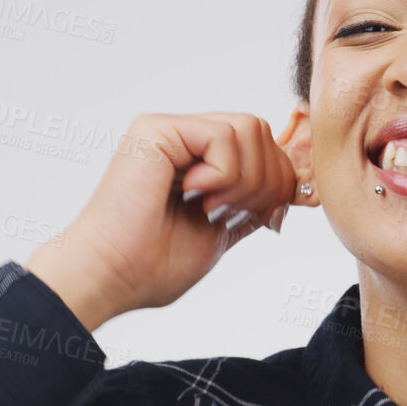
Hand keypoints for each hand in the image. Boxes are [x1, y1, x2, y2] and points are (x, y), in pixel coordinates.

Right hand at [24, 112, 302, 330]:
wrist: (112, 276)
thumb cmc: (152, 264)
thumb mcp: (222, 232)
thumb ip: (253, 205)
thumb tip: (294, 189)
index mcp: (197, 160)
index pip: (262, 145)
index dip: (280, 179)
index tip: (267, 218)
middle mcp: (183, 138)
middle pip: (261, 132)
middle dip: (268, 181)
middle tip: (235, 214)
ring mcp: (169, 130)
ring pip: (249, 128)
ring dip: (246, 179)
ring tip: (212, 207)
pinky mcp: (156, 129)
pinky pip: (224, 135)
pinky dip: (224, 173)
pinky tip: (195, 195)